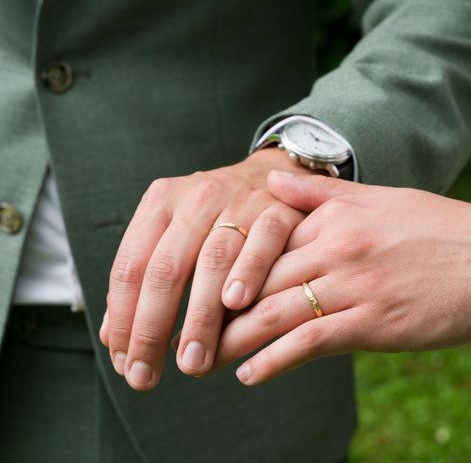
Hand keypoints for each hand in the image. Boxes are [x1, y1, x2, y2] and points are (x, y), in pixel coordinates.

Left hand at [100, 149, 309, 389]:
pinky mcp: (277, 210)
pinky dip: (248, 272)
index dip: (122, 319)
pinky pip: (262, 243)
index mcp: (160, 202)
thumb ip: (146, 276)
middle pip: (165, 269)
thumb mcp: (174, 232)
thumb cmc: (216, 215)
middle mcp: (195, 198)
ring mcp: (238, 202)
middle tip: (147, 376)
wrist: (269, 174)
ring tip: (192, 362)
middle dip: (151, 329)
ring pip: (212, 262)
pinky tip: (236, 305)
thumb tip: (114, 336)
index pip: (130, 267)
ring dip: (200, 318)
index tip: (121, 362)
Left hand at [214, 172, 470, 384]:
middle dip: (215, 310)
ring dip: (232, 341)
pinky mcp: (375, 324)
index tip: (194, 287)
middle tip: (181, 332)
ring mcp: (355, 287)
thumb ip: (319, 195)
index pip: (260, 244)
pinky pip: (311, 343)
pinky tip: (249, 375)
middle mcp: (337, 249)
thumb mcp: (380, 198)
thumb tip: (269, 181)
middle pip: (258, 282)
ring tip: (201, 358)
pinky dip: (274, 361)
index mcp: (335, 218)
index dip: (222, 269)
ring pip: (274, 314)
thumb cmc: (441, 228)